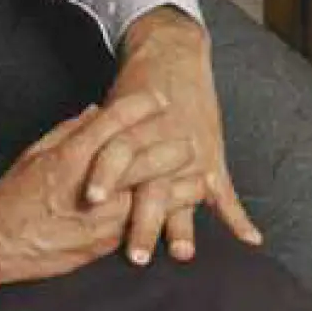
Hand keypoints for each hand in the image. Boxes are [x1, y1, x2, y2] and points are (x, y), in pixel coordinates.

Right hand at [0, 94, 192, 286]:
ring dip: (182, 187)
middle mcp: (92, 183)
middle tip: (191, 141)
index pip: (115, 121)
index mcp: (73, 155)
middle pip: (145, 157)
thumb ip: (73, 130)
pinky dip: (166, 216)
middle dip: (173, 148)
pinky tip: (184, 211)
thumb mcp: (39, 152)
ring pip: (153, 195)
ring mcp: (102, 215)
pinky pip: (143, 223)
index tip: (161, 98)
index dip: (142, 107)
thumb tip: (98, 110)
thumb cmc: (14, 195)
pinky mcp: (106, 241)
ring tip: (202, 179)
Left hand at [94, 8, 260, 267]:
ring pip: (185, 197)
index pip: (117, 155)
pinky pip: (226, 194)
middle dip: (144, 222)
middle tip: (135, 255)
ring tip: (180, 253)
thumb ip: (85, 135)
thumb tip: (60, 163)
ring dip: (182, 227)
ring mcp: (191, 156)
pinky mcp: (212, 159)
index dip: (105, 178)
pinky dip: (239, 218)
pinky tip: (250, 240)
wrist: (172, 55)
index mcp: (132, 133)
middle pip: (152, 187)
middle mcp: (164, 148)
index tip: (92, 202)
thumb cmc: (132, 86)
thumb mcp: (105, 109)